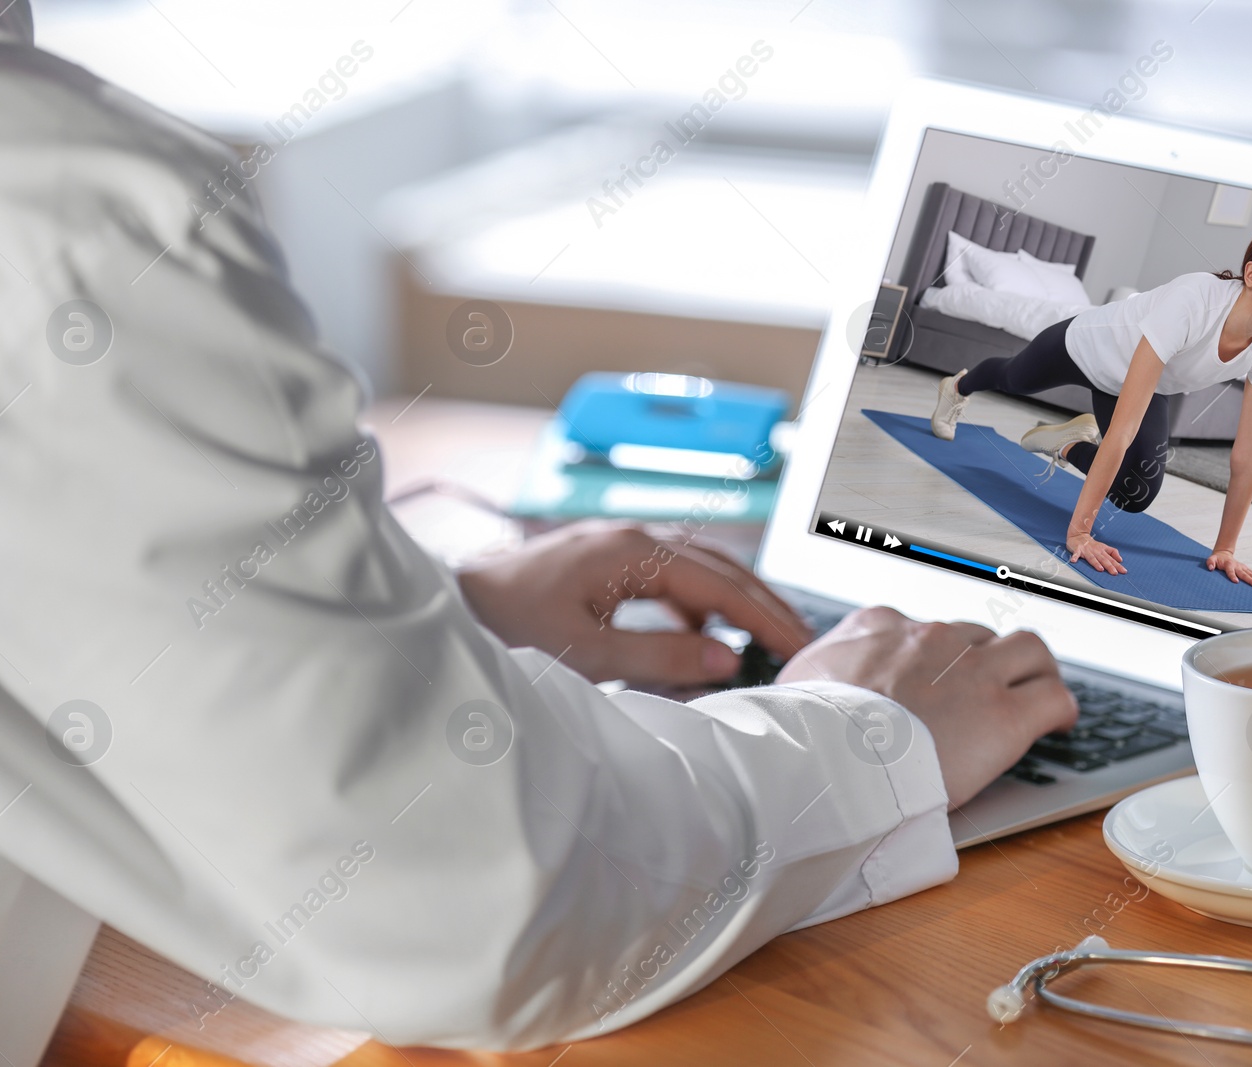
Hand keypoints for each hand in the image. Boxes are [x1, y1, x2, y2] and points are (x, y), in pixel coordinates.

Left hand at [456, 520, 811, 686]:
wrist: (451, 605)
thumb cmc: (506, 626)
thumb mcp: (588, 653)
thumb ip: (661, 656)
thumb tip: (727, 658)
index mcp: (632, 551)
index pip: (722, 584)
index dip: (765, 617)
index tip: (800, 646)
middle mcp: (632, 537)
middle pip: (720, 568)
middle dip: (762, 605)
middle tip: (801, 642)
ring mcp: (618, 545)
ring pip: (698, 570)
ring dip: (734, 603)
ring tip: (764, 640)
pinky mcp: (605, 562)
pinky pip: (670, 578)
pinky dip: (698, 605)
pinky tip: (702, 636)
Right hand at [774, 607, 1076, 807]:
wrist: (827, 757)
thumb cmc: (805, 730)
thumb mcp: (799, 682)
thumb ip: (819, 671)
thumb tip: (811, 685)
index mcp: (880, 626)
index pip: (921, 629)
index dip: (936, 656)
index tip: (937, 679)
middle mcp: (931, 638)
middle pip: (976, 636)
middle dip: (985, 661)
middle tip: (989, 690)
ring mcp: (972, 671)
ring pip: (1028, 650)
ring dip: (1034, 671)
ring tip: (1037, 694)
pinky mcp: (1003, 713)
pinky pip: (1053, 696)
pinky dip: (1061, 707)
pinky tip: (1060, 722)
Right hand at [1067, 532, 1125, 574]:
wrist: (1079, 534)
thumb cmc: (1092, 544)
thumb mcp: (1104, 546)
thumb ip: (1112, 552)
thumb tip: (1120, 559)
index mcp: (1102, 550)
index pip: (1111, 559)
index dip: (1117, 565)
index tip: (1124, 571)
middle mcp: (1095, 551)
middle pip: (1103, 559)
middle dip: (1109, 566)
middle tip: (1115, 573)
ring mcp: (1086, 550)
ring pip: (1092, 558)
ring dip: (1096, 563)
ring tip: (1100, 569)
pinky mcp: (1077, 549)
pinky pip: (1076, 554)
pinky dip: (1074, 557)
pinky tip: (1073, 561)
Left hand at [1206, 549, 1251, 586]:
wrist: (1223, 554)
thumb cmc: (1216, 559)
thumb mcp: (1211, 559)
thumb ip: (1210, 563)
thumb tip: (1210, 568)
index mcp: (1229, 565)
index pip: (1230, 571)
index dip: (1232, 576)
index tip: (1236, 582)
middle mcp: (1238, 566)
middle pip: (1245, 574)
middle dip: (1251, 580)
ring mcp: (1243, 568)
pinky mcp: (1246, 569)